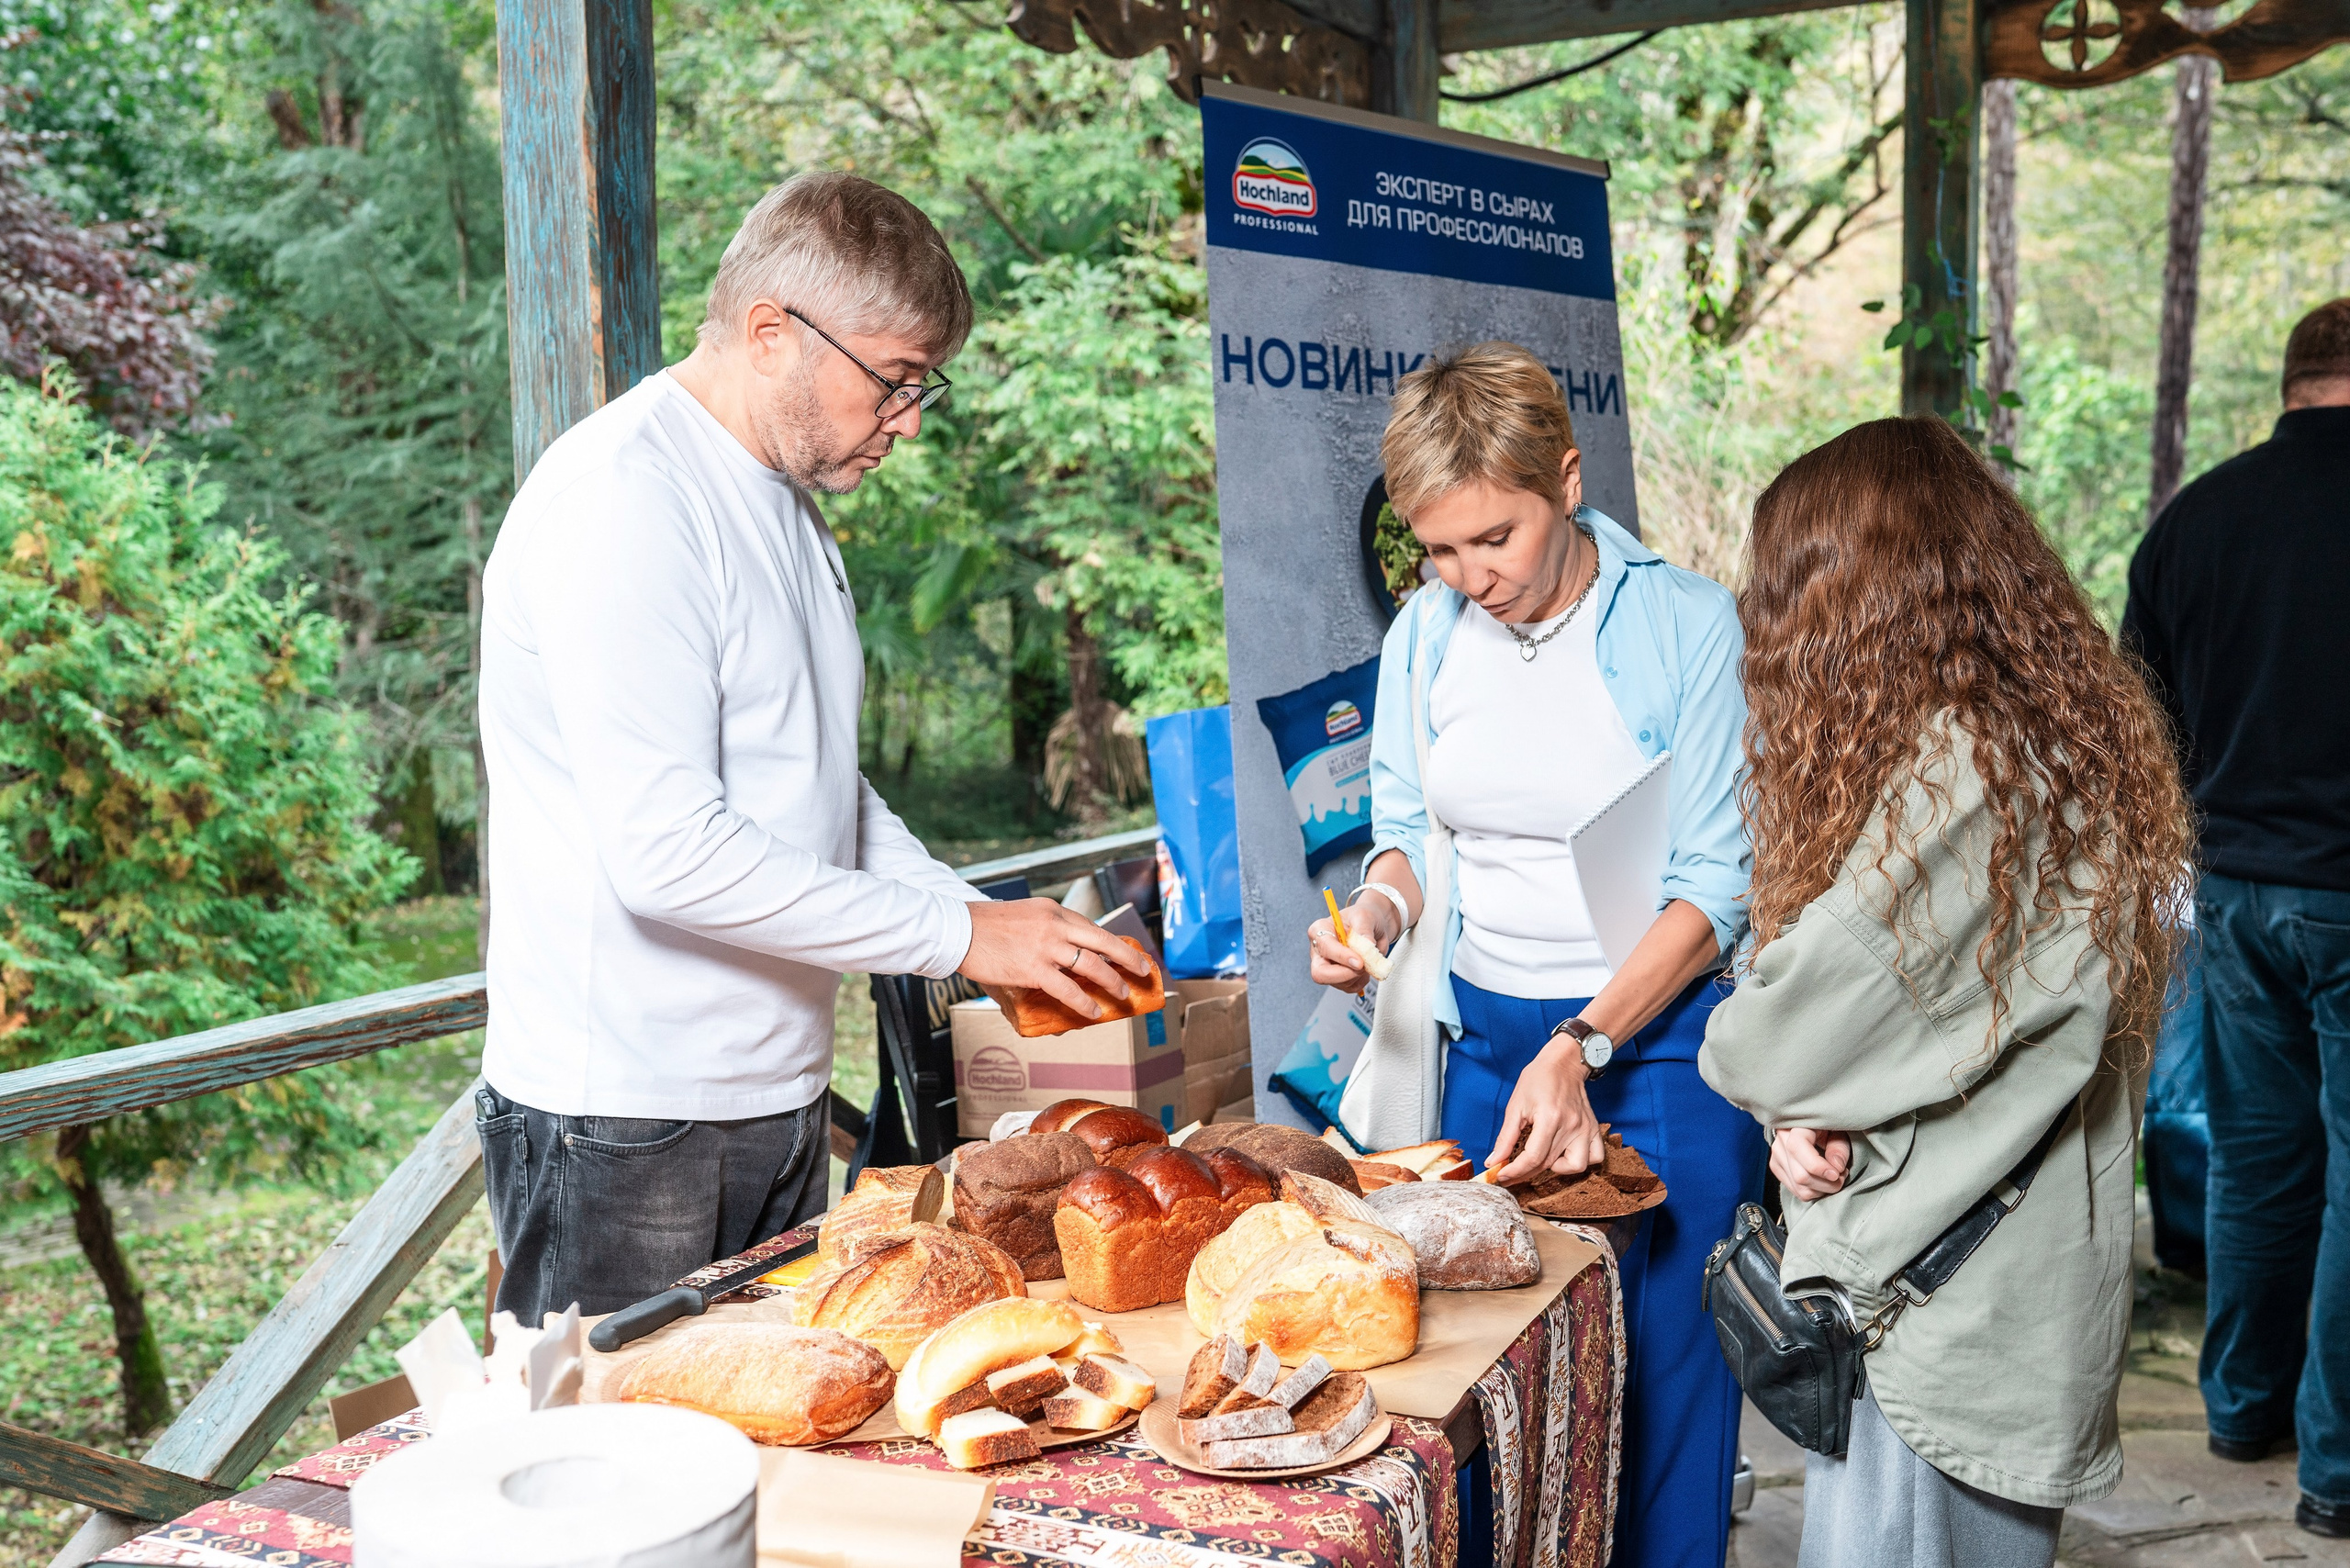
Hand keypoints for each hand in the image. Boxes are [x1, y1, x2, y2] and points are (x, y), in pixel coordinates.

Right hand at [958, 898, 1153, 1019]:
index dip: (1111, 942)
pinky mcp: (1034, 969)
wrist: (957, 929)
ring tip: (1123, 995)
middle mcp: (1055, 924)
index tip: (1124, 952)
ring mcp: (1047, 946)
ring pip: (1092, 965)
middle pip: (1103, 941)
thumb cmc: (983, 926)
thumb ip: (1041, 931)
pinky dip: (1085, 1002)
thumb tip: (1056, 957)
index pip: (1090, 926)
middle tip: (1142, 970)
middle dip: (1127, 958)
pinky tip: (1094, 1012)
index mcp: (1052, 909)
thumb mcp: (1021, 917)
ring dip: (1112, 982)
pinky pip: (1069, 989)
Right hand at [1307, 895, 1396, 995]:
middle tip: (1362, 967)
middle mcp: (1320, 950)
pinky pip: (1349, 988)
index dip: (1342, 957)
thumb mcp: (1365, 916)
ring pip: (1338, 983)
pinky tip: (1366, 968)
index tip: (1360, 962)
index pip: (1325, 948)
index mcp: (1320, 930)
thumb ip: (1364, 931)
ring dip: (1358, 976)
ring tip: (1368, 961)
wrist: (1374, 925)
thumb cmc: (1365, 917)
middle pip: (1320, 973)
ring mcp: (1328, 966)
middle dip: (1344, 975)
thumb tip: (1366, 948)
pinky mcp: (1338, 977)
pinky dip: (1361, 981)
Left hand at [1487, 1034, 1604, 1183]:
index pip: (1533, 1157)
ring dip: (1556, 1169)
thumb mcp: (1516, 1105)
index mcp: (1550, 1118)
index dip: (1515, 1171)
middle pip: (1548, 1164)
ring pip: (1576, 1166)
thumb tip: (1493, 1161)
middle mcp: (1571, 1126)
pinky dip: (1581, 1161)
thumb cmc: (1538, 1079)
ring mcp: (1585, 1128)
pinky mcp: (1594, 1128)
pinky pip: (1596, 1157)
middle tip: (1511, 1172)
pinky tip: (1564, 1154)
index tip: (1501, 1176)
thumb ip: (1506, 1136)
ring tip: (1542, 1159)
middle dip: (1525, 1173)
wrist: (1563, 1063)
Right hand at [1771, 1127, 1851, 1202]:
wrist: (1811, 1127)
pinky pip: (1797, 1192)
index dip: (1818, 1166)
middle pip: (1800, 1175)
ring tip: (1833, 1177)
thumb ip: (1839, 1147)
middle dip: (1826, 1184)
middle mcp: (1780, 1141)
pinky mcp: (1776, 1168)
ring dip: (1822, 1190)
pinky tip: (1822, 1180)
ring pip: (1799, 1188)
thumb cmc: (1829, 1127)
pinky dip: (1815, 1192)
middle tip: (1842, 1175)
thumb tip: (1836, 1167)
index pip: (1797, 1148)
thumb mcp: (1838, 1130)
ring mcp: (1776, 1156)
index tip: (1836, 1174)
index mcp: (1794, 1126)